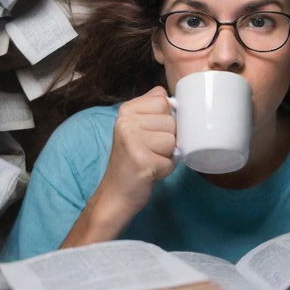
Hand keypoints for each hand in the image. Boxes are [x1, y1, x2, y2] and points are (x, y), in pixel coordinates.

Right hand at [99, 86, 175, 213]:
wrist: (116, 194)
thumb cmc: (133, 160)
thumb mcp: (137, 128)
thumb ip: (152, 109)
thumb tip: (170, 95)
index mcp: (127, 110)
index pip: (163, 100)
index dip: (165, 120)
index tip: (150, 133)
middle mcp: (126, 122)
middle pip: (171, 121)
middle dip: (168, 140)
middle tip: (150, 151)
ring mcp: (132, 141)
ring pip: (173, 140)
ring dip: (167, 155)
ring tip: (150, 160)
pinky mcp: (141, 161)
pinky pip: (171, 160)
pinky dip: (165, 170)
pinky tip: (150, 172)